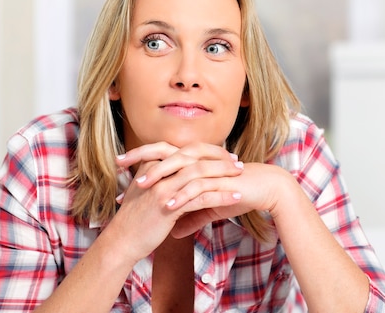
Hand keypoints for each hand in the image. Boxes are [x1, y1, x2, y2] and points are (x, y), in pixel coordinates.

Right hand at [109, 142, 243, 260]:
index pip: (186, 151)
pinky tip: (235, 198)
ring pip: (201, 175)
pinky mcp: (169, 205)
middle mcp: (158, 172)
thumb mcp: (146, 192)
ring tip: (242, 178)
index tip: (224, 156)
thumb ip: (161, 179)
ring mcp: (162, 188)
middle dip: (220, 160)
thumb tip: (181, 175)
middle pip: (196, 159)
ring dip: (224, 176)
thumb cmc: (135, 219)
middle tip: (238, 164)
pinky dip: (221, 196)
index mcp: (152, 164)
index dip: (207, 152)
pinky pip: (202, 198)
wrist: (121, 240)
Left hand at [116, 143, 295, 240]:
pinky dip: (183, 196)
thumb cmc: (238, 193)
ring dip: (160, 177)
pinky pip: (199, 187)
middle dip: (142, 159)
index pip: (163, 152)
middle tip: (120, 167)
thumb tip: (173, 233)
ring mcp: (211, 167)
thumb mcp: (209, 208)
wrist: (266, 189)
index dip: (141, 156)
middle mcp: (200, 158)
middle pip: (167, 153)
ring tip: (141, 188)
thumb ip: (190, 217)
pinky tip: (169, 205)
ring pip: (180, 168)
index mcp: (194, 158)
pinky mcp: (222, 179)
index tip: (118, 165)